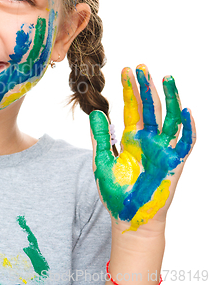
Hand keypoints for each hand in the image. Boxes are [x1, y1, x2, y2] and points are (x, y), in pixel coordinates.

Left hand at [89, 64, 195, 232]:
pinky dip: (188, 128)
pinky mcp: (174, 163)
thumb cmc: (115, 190)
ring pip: (169, 118)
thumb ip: (100, 137)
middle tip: (141, 66)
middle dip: (146, 86)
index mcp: (130, 137)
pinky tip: (187, 111)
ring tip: (166, 78)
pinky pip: (185, 143)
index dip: (129, 89)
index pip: (132, 107)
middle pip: (150, 107)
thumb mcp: (102, 160)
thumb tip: (95, 112)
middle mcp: (148, 139)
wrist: (128, 218)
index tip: (125, 70)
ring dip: (170, 98)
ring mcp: (163, 149)